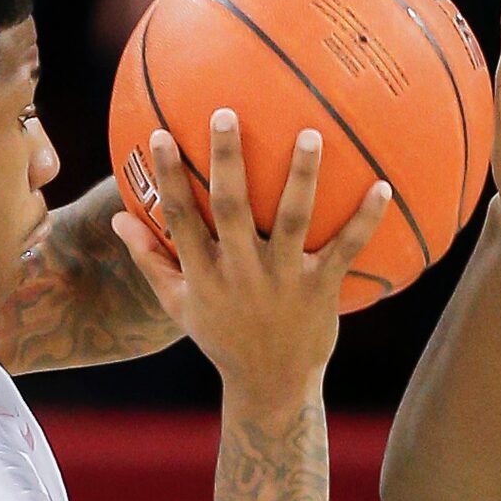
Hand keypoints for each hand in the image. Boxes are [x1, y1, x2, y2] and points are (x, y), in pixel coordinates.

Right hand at [112, 114, 394, 397]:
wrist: (269, 386)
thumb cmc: (222, 337)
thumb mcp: (178, 304)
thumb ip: (149, 259)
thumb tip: (117, 218)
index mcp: (204, 272)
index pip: (179, 217)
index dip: (167, 177)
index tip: (159, 133)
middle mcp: (241, 272)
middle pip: (231, 208)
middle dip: (227, 161)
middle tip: (226, 113)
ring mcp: (283, 279)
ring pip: (291, 220)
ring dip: (301, 177)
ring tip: (309, 134)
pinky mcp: (320, 288)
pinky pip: (344, 248)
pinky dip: (364, 219)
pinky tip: (383, 186)